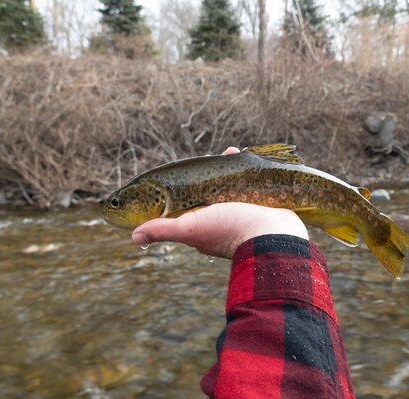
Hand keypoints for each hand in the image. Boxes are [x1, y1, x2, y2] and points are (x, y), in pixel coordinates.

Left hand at [131, 147, 308, 257]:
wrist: (274, 233)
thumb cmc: (230, 230)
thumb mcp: (191, 227)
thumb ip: (163, 229)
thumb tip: (134, 236)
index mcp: (203, 226)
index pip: (187, 204)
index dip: (183, 189)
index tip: (184, 173)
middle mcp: (221, 219)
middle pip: (209, 192)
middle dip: (207, 174)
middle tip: (209, 159)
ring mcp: (242, 211)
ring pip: (229, 185)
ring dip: (227, 168)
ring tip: (229, 153)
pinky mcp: (260, 204)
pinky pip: (248, 182)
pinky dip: (244, 169)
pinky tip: (243, 156)